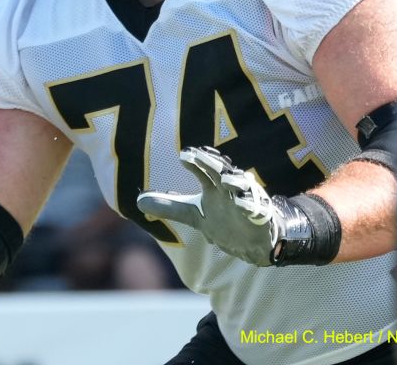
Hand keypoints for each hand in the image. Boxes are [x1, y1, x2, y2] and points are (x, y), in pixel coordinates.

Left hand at [137, 146, 290, 265]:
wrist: (252, 241)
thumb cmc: (223, 220)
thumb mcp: (192, 216)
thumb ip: (168, 207)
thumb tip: (138, 202)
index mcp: (214, 188)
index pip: (204, 171)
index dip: (196, 162)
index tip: (183, 155)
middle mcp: (230, 191)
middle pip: (221, 173)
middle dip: (212, 164)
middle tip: (199, 156)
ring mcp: (245, 202)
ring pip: (242, 187)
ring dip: (235, 182)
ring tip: (226, 180)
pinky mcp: (259, 216)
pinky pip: (256, 209)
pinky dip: (249, 206)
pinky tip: (242, 205)